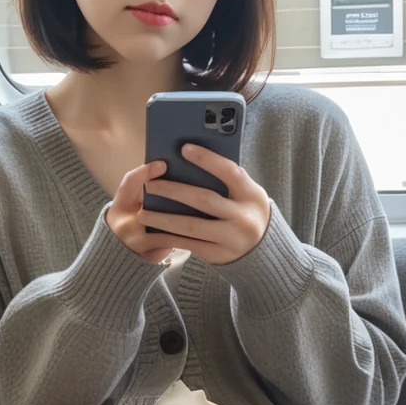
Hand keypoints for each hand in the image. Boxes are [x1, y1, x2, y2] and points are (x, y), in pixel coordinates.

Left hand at [104, 147, 271, 267]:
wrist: (262, 251)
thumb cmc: (246, 210)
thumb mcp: (246, 193)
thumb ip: (227, 179)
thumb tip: (190, 159)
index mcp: (252, 195)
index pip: (229, 172)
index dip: (207, 159)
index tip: (184, 149)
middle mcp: (244, 218)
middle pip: (203, 199)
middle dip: (173, 191)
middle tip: (149, 185)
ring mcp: (231, 239)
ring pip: (191, 226)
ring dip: (163, 219)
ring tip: (142, 213)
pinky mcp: (218, 256)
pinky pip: (189, 244)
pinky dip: (169, 237)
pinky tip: (153, 231)